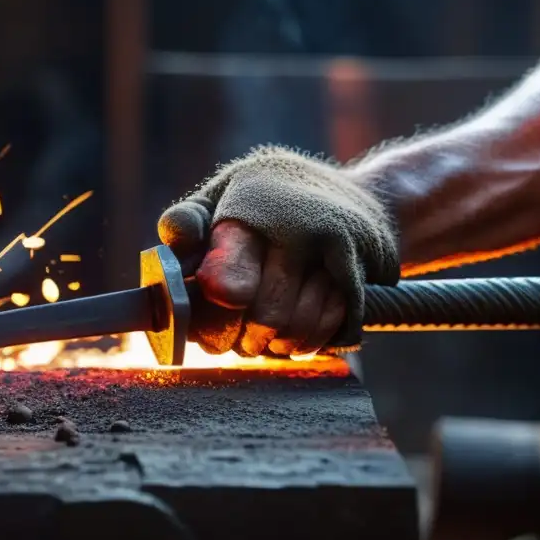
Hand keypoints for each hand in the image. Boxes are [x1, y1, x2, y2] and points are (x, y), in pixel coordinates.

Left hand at [158, 147, 398, 356]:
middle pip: (264, 314)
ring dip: (278, 345)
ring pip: (298, 326)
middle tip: (237, 342)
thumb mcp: (226, 193)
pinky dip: (314, 341)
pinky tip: (298, 339)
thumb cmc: (275, 200)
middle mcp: (296, 221)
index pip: (227, 277)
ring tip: (267, 340)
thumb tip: (170, 256)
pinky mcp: (368, 265)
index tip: (209, 325)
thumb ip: (188, 222)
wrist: (369, 195)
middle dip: (244, 339)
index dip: (216, 313)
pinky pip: (336, 325)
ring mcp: (337, 244)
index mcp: (251, 202)